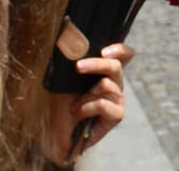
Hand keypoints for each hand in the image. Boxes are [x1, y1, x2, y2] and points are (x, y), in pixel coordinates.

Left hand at [49, 43, 136, 157]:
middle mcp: (114, 84)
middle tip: (78, 67)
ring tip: (74, 107)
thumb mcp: (64, 79)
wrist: (54, 133)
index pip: (124, 55)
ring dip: (85, 96)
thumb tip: (74, 44)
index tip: (104, 51)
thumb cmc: (58, 104)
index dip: (120, 50)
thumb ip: (75, 63)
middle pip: (115, 66)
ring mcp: (117, 99)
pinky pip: (103, 104)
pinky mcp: (117, 115)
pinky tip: (78, 115)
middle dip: (96, 64)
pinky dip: (87, 108)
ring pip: (106, 85)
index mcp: (104, 73)